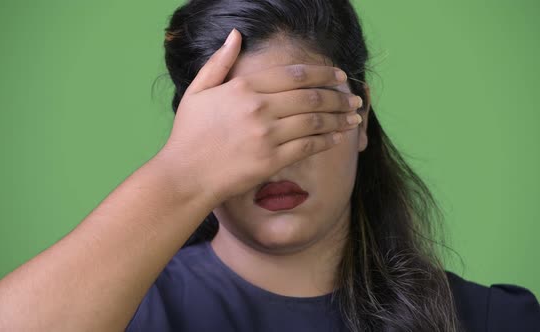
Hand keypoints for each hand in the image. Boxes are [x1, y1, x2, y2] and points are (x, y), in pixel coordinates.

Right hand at [159, 29, 362, 204]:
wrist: (185, 175)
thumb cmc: (189, 134)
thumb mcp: (198, 91)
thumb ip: (219, 62)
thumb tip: (236, 35)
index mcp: (244, 87)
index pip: (294, 74)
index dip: (322, 73)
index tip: (338, 75)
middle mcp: (258, 108)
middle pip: (310, 96)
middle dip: (338, 96)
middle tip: (353, 99)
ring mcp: (266, 135)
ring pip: (314, 121)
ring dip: (339, 118)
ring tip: (354, 117)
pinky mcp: (271, 160)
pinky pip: (307, 147)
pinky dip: (327, 141)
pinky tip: (337, 138)